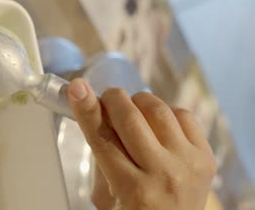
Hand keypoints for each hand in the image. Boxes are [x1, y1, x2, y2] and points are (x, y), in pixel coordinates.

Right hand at [66, 79, 215, 209]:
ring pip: (158, 110)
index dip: (87, 110)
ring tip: (131, 111)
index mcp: (133, 190)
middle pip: (130, 119)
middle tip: (106, 98)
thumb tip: (94, 107)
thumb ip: (102, 154)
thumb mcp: (107, 195)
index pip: (103, 139)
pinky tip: (156, 123)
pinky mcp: (206, 156)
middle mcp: (163, 175)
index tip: (77, 88)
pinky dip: (165, 112)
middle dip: (113, 99)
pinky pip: (183, 115)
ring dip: (138, 102)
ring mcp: (188, 164)